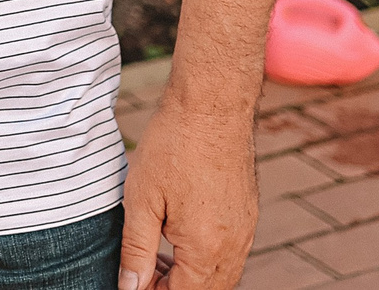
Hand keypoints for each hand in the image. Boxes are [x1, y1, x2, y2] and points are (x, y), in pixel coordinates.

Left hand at [120, 88, 258, 289]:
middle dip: (173, 288)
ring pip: (221, 276)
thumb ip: (136, 250)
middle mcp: (233, 248)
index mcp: (206, 250)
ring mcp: (245, 232)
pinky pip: (231, 254)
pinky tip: (180, 237)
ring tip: (158, 257)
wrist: (212, 107)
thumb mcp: (141, 200)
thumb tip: (130, 286)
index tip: (133, 282)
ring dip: (191, 277)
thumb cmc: (174, 147)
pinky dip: (206, 258)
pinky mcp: (247, 215)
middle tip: (143, 272)